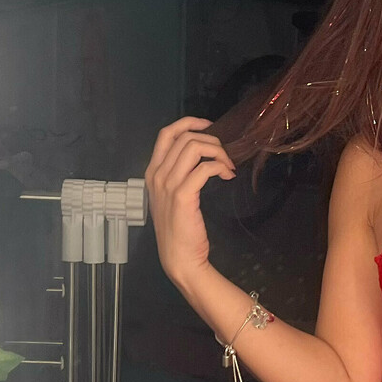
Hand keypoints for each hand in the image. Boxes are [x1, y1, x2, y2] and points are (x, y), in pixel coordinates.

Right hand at [144, 118, 234, 291]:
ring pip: (194, 147)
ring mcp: (168, 185)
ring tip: (228, 166)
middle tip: (225, 154)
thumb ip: (179, 174)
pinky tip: (227, 175)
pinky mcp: (183, 196)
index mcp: (152, 172)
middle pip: (184, 137)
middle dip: (211, 140)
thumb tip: (202, 154)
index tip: (210, 127)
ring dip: (217, 151)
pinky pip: (204, 168)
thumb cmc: (179, 229)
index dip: (190, 123)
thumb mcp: (172, 196)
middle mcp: (157, 175)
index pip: (166, 133)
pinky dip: (220, 167)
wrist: (179, 258)